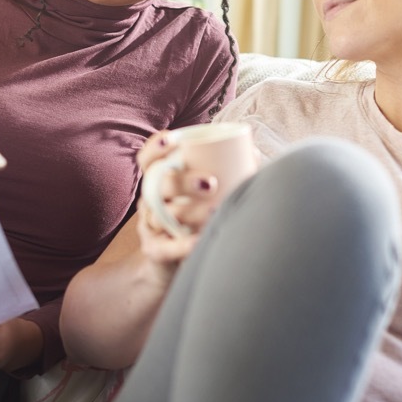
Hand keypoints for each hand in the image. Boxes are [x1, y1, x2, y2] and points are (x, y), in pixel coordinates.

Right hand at [135, 131, 219, 264]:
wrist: (173, 261)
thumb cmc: (193, 218)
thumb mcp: (199, 195)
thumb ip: (223, 173)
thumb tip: (253, 153)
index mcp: (159, 181)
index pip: (148, 160)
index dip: (155, 148)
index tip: (173, 139)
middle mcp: (150, 200)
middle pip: (159, 186)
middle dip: (183, 182)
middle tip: (211, 183)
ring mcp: (150, 226)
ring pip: (163, 216)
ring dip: (189, 212)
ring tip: (215, 211)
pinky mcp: (154, 250)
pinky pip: (165, 248)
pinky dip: (182, 245)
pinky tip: (198, 241)